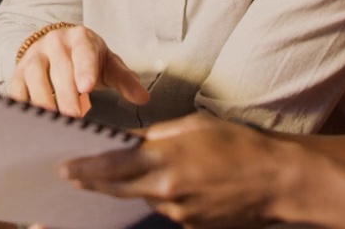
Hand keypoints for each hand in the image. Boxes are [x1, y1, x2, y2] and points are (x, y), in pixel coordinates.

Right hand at [9, 25, 148, 116]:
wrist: (56, 45)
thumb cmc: (87, 58)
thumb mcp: (109, 63)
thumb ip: (125, 80)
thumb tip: (143, 98)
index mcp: (80, 39)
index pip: (83, 54)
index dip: (84, 70)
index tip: (86, 87)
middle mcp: (54, 43)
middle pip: (59, 70)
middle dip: (66, 95)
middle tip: (75, 117)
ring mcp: (34, 56)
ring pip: (33, 77)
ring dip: (43, 101)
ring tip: (53, 120)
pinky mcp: (18, 72)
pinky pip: (16, 88)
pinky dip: (21, 104)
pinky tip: (29, 119)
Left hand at [60, 112, 302, 228]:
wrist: (280, 181)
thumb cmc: (242, 145)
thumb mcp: (196, 126)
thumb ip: (160, 135)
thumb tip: (134, 141)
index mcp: (166, 160)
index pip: (112, 166)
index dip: (85, 168)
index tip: (64, 167)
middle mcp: (167, 190)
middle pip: (118, 188)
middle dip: (93, 182)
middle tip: (72, 176)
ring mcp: (180, 213)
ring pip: (145, 198)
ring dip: (136, 187)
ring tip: (137, 173)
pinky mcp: (193, 226)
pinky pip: (168, 209)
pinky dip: (165, 197)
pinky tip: (181, 184)